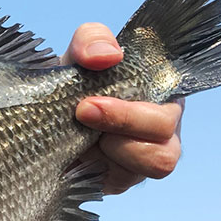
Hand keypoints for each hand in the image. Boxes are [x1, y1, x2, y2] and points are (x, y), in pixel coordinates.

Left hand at [61, 23, 183, 194]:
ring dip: (118, 146)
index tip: (108, 83)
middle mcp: (162, 125)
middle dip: (125, 118)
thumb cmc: (69, 86)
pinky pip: (125, 180)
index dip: (157, 84)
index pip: (180, 84)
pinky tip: (79, 155)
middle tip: (83, 110)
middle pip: (168, 126)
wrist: (39, 121)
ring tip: (82, 134)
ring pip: (159, 160)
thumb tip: (109, 55)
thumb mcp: (76, 55)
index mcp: (159, 88)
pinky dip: (99, 166)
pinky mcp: (123, 180)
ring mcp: (147, 157)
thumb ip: (92, 40)